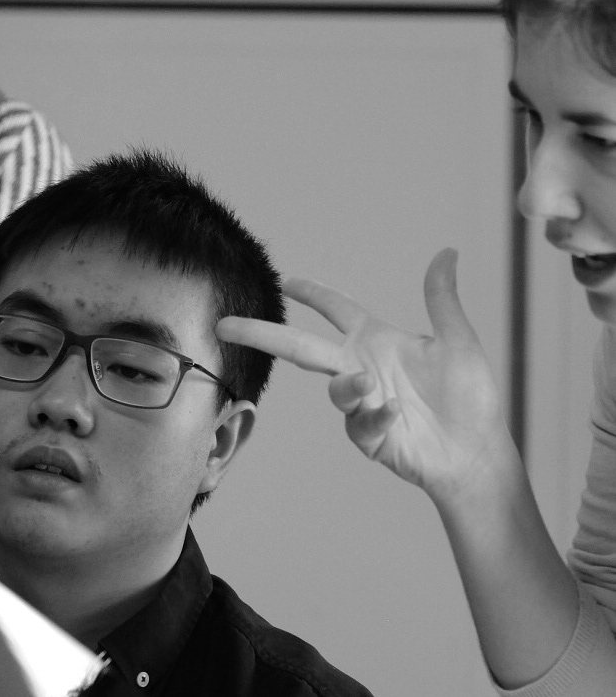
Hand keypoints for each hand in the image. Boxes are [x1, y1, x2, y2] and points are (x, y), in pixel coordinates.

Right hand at [216, 249, 514, 505]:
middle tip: (227, 325)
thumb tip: (447, 252)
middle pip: (303, 347)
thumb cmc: (470, 398)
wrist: (478, 453)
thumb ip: (441, 299)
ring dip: (347, 386)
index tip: (284, 279)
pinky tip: (396, 413)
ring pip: (334, 389)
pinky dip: (375, 415)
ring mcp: (362, 403)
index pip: (336, 309)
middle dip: (262, 334)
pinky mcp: (370, 437)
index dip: (311, 293)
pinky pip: (360, 424)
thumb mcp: (458, 342)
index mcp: (377, 341)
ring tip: (366, 384)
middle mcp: (362, 368)